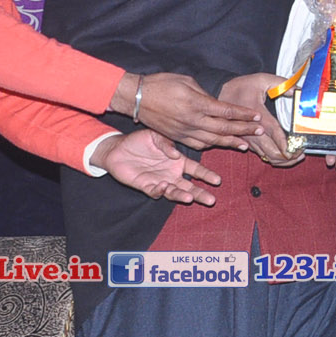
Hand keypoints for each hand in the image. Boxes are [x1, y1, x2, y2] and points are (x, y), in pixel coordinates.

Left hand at [90, 131, 221, 204]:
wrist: (118, 148)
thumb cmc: (140, 141)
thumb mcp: (156, 136)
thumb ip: (167, 144)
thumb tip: (176, 155)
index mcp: (178, 161)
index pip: (196, 169)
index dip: (206, 175)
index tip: (217, 180)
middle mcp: (171, 174)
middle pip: (189, 186)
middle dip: (200, 193)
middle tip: (211, 200)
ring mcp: (160, 181)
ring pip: (174, 192)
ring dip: (182, 196)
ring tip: (189, 198)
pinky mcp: (146, 186)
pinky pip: (155, 192)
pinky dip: (160, 190)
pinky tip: (164, 186)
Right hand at [111, 72, 263, 150]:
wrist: (137, 98)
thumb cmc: (162, 84)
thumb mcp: (187, 81)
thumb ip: (205, 95)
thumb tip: (217, 104)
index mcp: (197, 104)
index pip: (227, 111)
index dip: (243, 115)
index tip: (257, 116)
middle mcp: (193, 121)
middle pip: (224, 129)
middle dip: (244, 130)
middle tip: (260, 131)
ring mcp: (185, 131)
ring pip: (213, 140)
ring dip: (231, 142)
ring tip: (246, 144)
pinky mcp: (177, 137)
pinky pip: (199, 144)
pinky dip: (213, 145)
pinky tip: (222, 144)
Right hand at [219, 73, 301, 165]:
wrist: (222, 94)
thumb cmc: (243, 87)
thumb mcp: (262, 80)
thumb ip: (281, 84)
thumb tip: (297, 91)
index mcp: (257, 115)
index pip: (273, 132)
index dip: (285, 143)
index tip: (297, 149)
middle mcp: (252, 131)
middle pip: (271, 151)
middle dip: (288, 156)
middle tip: (301, 152)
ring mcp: (249, 139)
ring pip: (268, 157)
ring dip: (283, 160)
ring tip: (297, 155)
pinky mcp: (247, 142)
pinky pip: (263, 155)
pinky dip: (276, 158)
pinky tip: (286, 154)